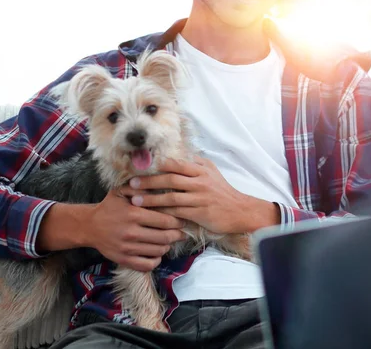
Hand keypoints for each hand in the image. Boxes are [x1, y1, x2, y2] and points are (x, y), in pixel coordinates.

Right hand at [38, 191, 186, 271]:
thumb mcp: (121, 191)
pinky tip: (156, 252)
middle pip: (165, 237)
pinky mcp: (123, 260)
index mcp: (133, 214)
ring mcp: (127, 248)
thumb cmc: (109, 206)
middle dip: (177, 235)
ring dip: (167, 246)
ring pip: (158, 251)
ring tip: (169, 240)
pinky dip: (156, 260)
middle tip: (181, 232)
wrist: (89, 226)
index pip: (165, 220)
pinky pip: (147, 265)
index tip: (182, 220)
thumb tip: (159, 184)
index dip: (178, 221)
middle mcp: (131, 232)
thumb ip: (139, 187)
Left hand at [119, 156, 279, 233]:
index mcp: (200, 169)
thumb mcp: (211, 172)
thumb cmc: (222, 191)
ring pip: (170, 197)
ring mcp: (198, 198)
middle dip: (148, 182)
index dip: (157, 166)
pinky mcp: (198, 213)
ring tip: (134, 201)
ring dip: (150, 199)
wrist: (239, 211)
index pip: (175, 164)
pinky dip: (162, 213)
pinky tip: (150, 215)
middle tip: (131, 184)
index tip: (141, 167)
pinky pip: (176, 213)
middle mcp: (199, 182)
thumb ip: (195, 163)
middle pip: (169, 180)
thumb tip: (178, 156)